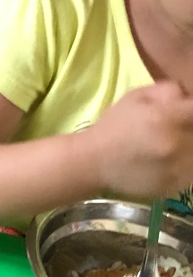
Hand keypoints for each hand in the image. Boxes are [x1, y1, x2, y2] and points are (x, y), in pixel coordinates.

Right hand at [86, 81, 192, 200]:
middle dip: (189, 129)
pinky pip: (192, 173)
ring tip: (173, 147)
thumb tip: (186, 95)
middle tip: (177, 129)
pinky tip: (170, 162)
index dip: (192, 111)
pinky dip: (186, 167)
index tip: (186, 113)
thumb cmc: (113, 126)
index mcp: (166, 116)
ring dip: (189, 148)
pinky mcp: (174, 185)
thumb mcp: (134, 97)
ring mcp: (177, 167)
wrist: (93, 162)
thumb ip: (166, 91)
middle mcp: (175, 142)